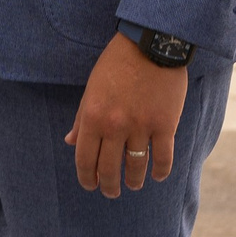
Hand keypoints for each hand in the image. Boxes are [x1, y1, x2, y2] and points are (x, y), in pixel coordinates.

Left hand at [65, 32, 188, 197]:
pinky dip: (160, 172)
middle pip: (108, 169)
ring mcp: (140, 127)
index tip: (90, 185)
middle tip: (111, 192)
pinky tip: (156, 176)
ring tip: (134, 185)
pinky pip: (162, 158)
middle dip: (108, 186)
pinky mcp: (165, 125)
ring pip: (135, 167)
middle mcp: (114, 126)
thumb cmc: (117, 64)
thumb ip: (81, 118)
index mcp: (92, 117)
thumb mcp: (92, 89)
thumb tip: (70, 141)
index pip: (84, 159)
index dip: (86, 177)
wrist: (151, 44)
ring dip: (133, 181)